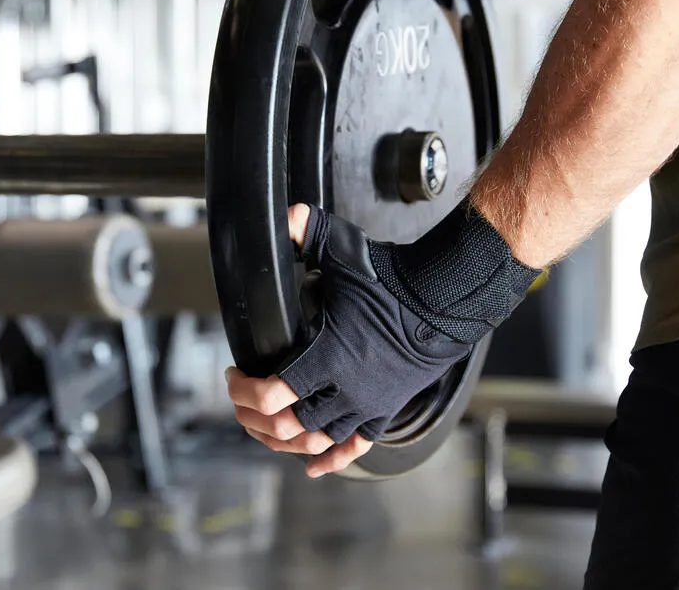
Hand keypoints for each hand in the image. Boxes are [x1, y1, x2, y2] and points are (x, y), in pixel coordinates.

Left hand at [225, 204, 372, 478]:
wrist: (443, 303)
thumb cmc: (393, 280)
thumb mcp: (345, 251)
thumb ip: (308, 230)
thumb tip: (284, 213)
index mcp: (329, 356)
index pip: (273, 395)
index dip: (244, 392)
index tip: (234, 375)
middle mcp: (346, 389)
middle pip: (288, 425)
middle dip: (255, 418)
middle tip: (243, 402)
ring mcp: (366, 404)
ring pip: (316, 440)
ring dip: (284, 439)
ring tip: (266, 426)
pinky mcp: (384, 410)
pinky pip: (355, 447)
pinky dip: (331, 459)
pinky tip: (313, 464)